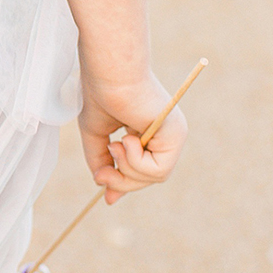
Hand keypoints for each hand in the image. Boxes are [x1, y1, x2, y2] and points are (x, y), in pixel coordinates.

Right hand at [77, 70, 185, 203]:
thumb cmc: (101, 94)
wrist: (110, 73)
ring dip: (128, 169)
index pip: (144, 167)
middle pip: (149, 178)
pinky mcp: (176, 136)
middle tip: (101, 177)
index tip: (107, 198)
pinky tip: (127, 139)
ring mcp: (174, 135)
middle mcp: (165, 134)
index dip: (125, 184)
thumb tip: (102, 184)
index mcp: (149, 130)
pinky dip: (137, 162)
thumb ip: (101, 159)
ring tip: (115, 144)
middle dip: (122, 183)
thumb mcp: (96, 134)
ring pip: (154, 178)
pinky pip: (158, 171)